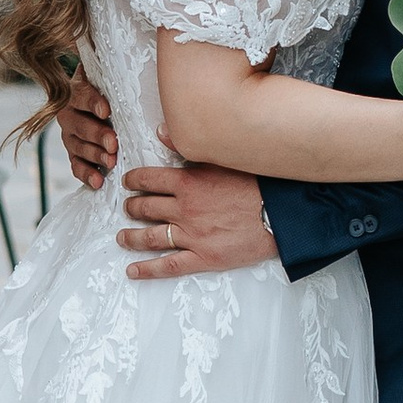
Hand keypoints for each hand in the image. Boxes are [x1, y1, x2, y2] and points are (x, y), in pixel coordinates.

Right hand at [58, 75, 116, 192]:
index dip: (92, 102)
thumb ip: (118, 67)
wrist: (105, 101)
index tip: (107, 110)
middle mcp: (68, 112)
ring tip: (111, 161)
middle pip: (78, 124)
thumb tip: (137, 46)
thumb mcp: (113, 73)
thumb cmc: (115, 85)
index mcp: (77, 89)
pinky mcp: (74, 153)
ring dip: (94, 155)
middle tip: (114, 143)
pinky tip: (98, 182)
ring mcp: (70, 134)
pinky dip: (86, 174)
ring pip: (77, 146)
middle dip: (96, 134)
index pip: (81, 94)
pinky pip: (76, 165)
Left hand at [119, 162, 281, 279]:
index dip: (133, 180)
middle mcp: (184, 209)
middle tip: (128, 208)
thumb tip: (162, 132)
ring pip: (150, 237)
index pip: (148, 179)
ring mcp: (191, 235)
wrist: (280, 214)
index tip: (128, 182)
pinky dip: (147, 269)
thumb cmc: (258, 185)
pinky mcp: (203, 257)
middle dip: (131, 207)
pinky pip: (168, 265)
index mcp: (187, 182)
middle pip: (145, 208)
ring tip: (122, 237)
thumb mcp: (223, 158)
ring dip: (132, 237)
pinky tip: (133, 271)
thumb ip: (188, 147)